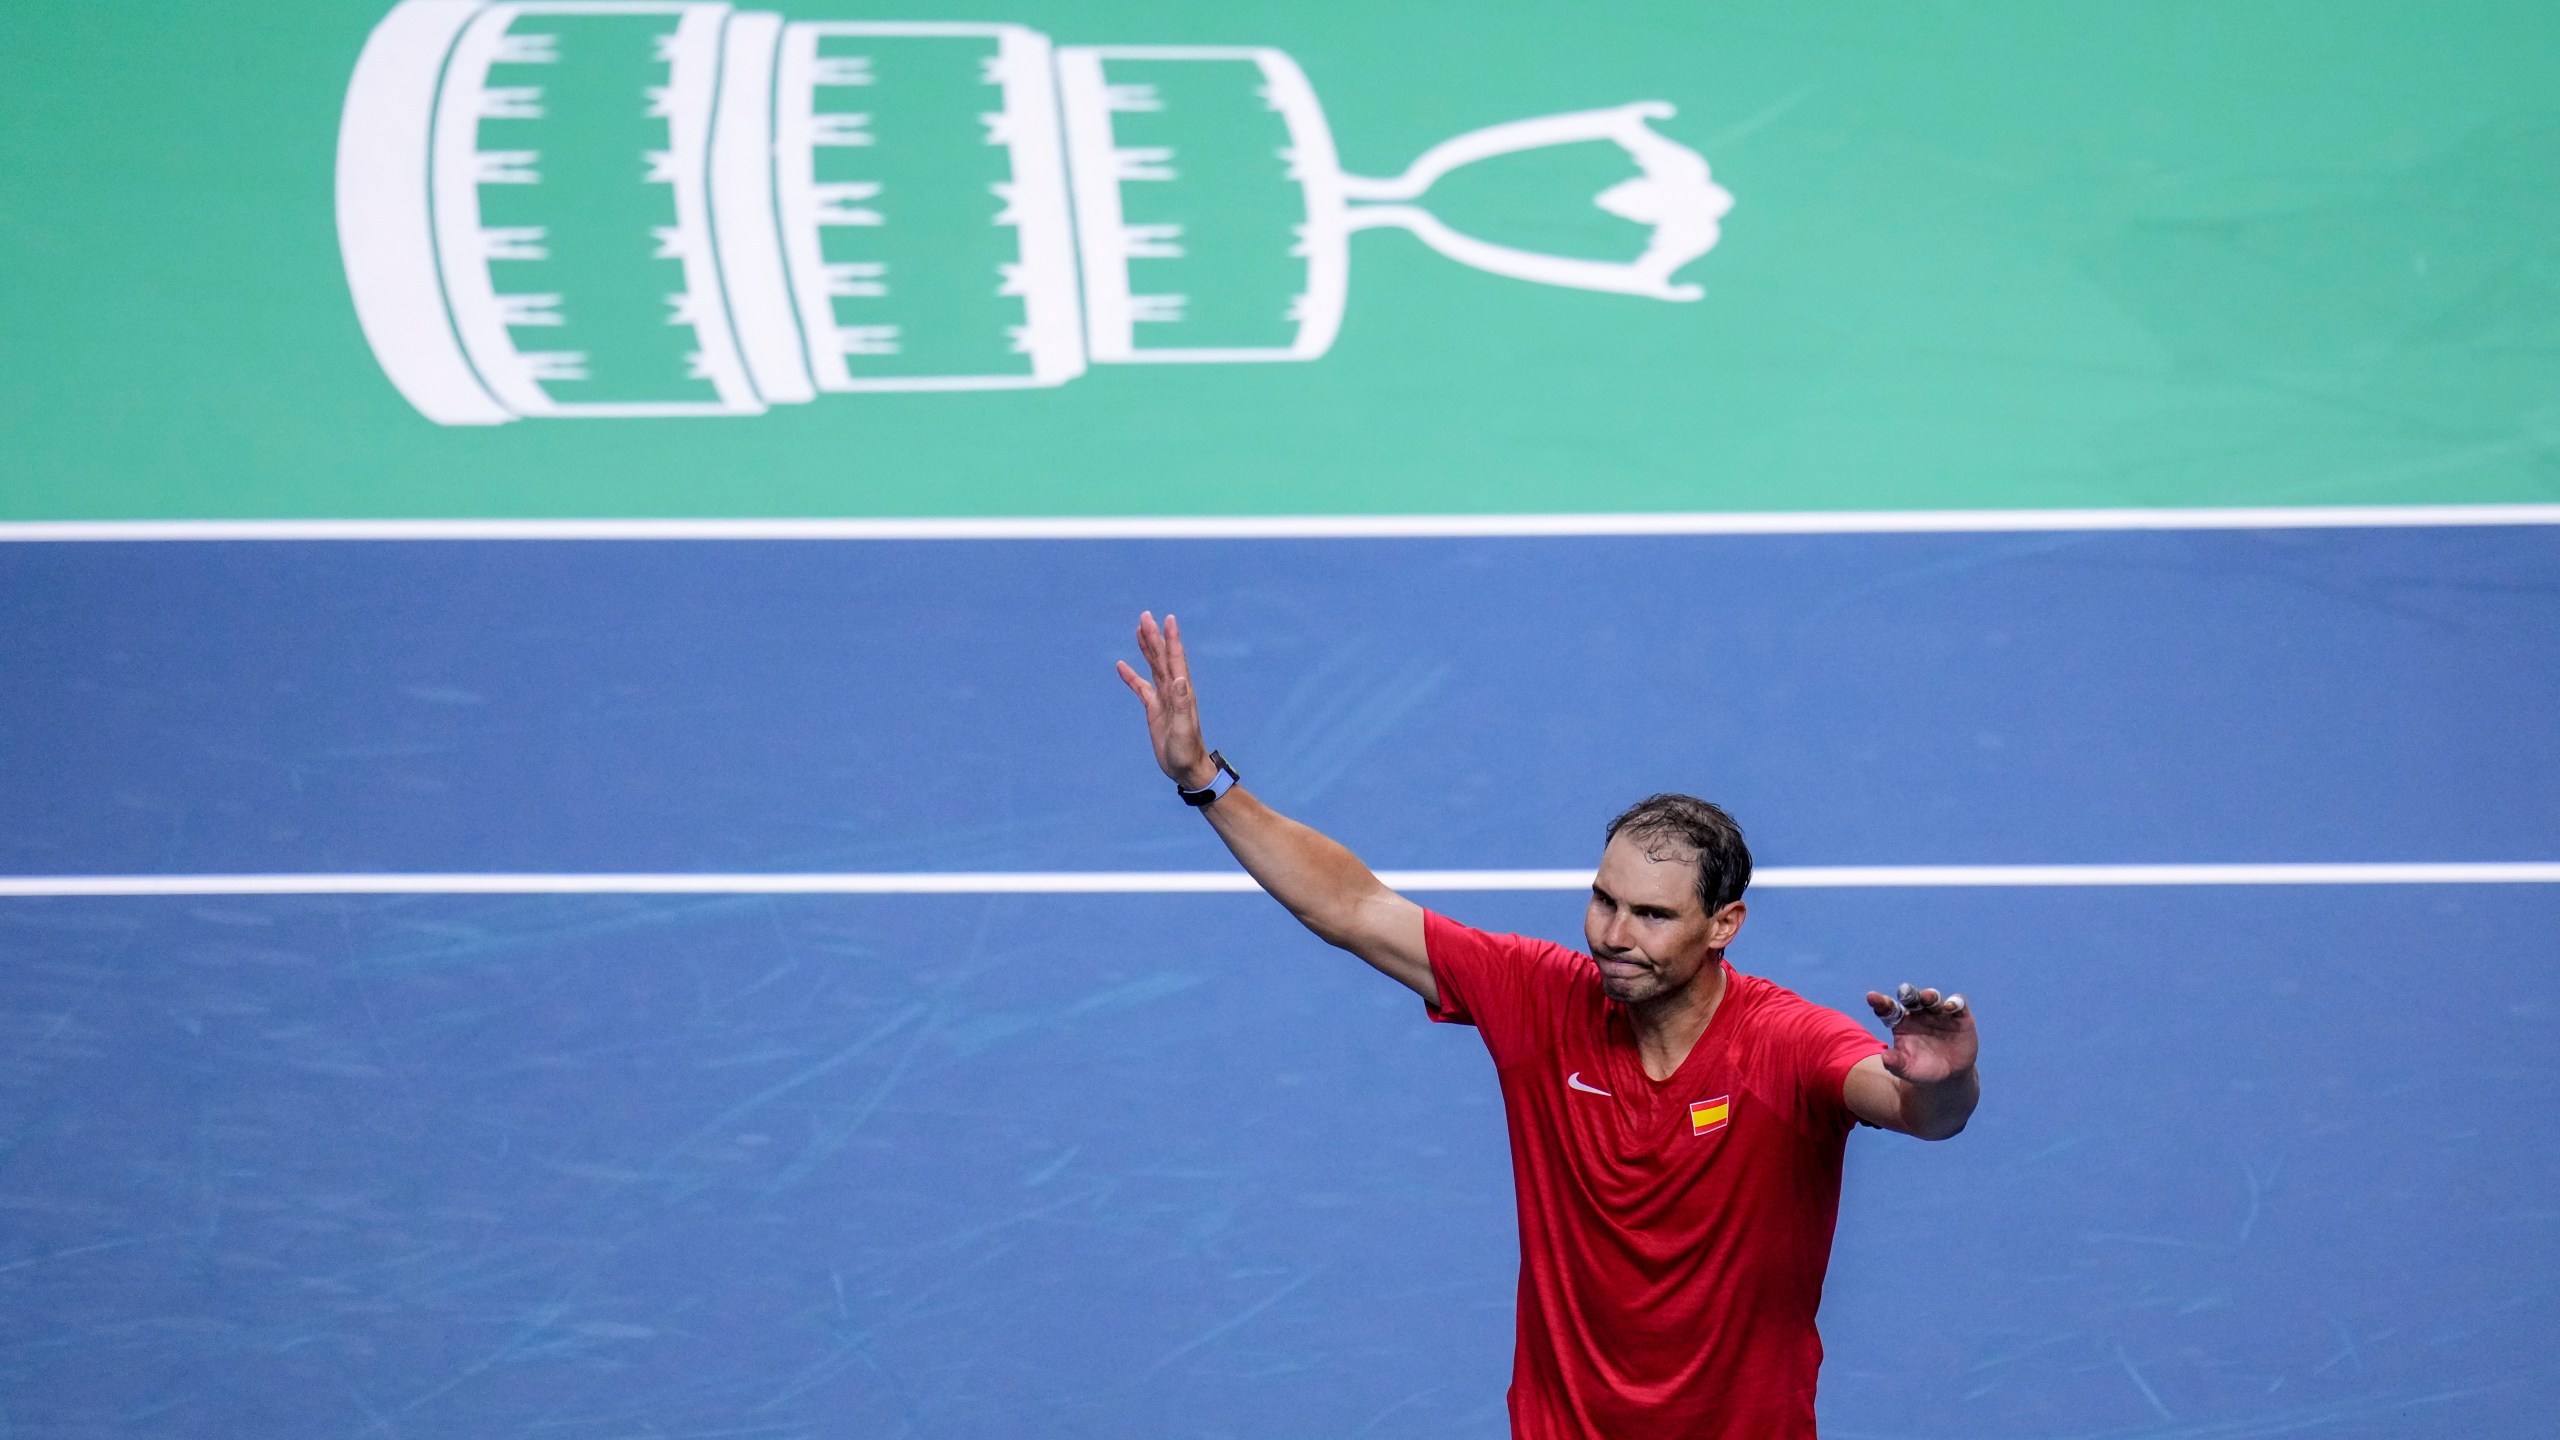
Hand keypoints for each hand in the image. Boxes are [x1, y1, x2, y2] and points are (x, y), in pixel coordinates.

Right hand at [1116, 611, 1215, 788]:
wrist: (1186, 768)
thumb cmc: (1187, 751)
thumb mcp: (1184, 728)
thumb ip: (1181, 704)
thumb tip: (1180, 679)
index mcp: (1182, 692)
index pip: (1176, 660)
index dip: (1172, 639)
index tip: (1168, 619)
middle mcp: (1174, 691)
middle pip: (1162, 658)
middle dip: (1154, 637)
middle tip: (1146, 616)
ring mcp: (1163, 699)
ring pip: (1153, 667)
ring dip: (1146, 648)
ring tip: (1139, 629)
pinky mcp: (1154, 709)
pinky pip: (1140, 687)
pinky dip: (1131, 676)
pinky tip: (1122, 665)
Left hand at [1866, 984, 1976, 1085]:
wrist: (1949, 1077)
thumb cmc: (1922, 1070)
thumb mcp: (1907, 1070)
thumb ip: (1896, 1063)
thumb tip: (1884, 1057)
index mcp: (1901, 1022)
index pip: (1888, 1009)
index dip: (1881, 1002)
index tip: (1872, 997)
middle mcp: (1919, 1013)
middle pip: (1911, 998)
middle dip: (1907, 993)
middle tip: (1904, 991)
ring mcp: (1939, 1013)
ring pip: (1933, 998)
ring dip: (1930, 996)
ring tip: (1927, 997)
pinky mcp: (1959, 1016)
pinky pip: (1957, 1003)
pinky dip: (1955, 1002)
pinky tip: (1950, 1006)